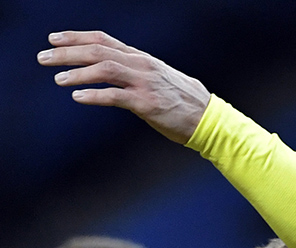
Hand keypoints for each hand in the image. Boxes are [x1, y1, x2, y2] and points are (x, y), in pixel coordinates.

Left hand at [39, 30, 209, 143]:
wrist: (210, 120)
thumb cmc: (183, 102)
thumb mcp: (159, 78)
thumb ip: (136, 71)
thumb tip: (112, 69)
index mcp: (142, 59)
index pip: (104, 40)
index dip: (76, 37)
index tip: (54, 39)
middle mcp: (142, 66)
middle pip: (98, 51)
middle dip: (67, 53)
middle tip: (43, 58)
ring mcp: (146, 84)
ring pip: (104, 69)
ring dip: (77, 73)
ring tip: (58, 78)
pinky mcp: (148, 104)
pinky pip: (115, 96)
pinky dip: (94, 95)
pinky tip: (78, 97)